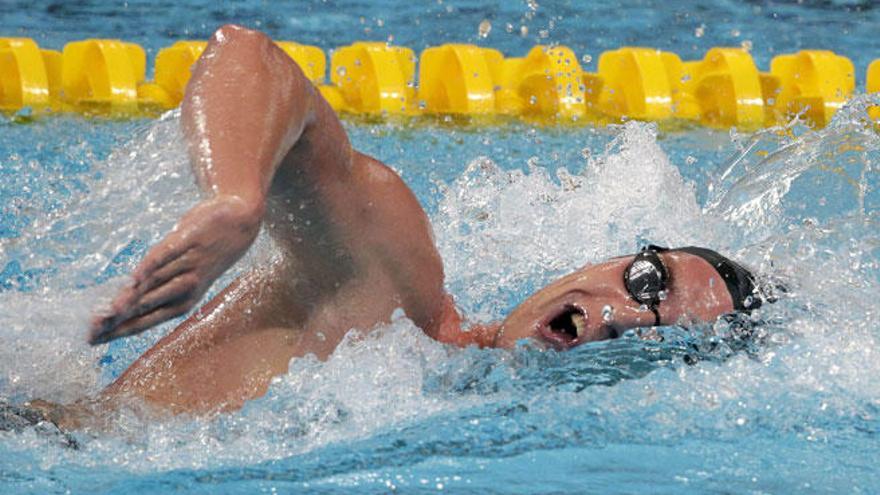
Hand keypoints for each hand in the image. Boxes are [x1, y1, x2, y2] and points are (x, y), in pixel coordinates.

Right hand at [88, 195, 261, 344]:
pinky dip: (151, 266)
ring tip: (108, 311)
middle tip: (92, 330)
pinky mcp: (188, 241)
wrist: (239, 223)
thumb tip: (120, 303)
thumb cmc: (203, 255)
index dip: (119, 331)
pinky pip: (166, 256)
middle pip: (146, 307)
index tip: (93, 340)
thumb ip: (154, 289)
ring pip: (154, 285)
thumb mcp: (182, 276)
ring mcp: (188, 265)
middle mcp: (186, 288)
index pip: (146, 321)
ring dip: (132, 299)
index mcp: (183, 302)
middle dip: (118, 320)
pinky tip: (134, 278)